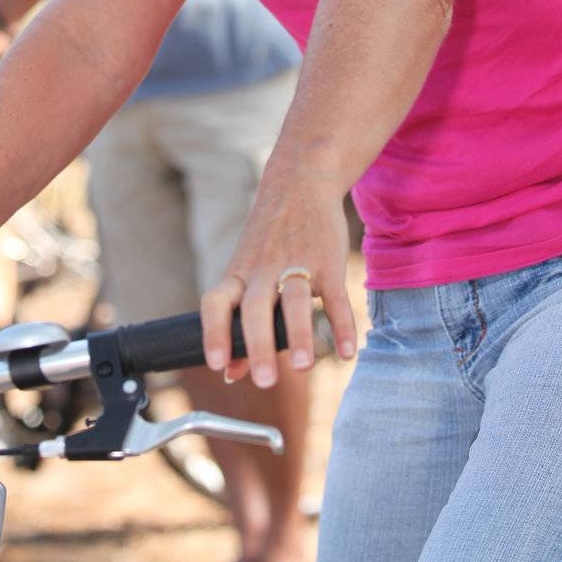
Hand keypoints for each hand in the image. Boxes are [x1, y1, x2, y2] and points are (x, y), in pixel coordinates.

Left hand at [200, 159, 356, 388]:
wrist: (301, 180)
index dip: (214, 333)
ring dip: (300, 335)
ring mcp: (297, 263)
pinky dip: (342, 326)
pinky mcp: (328, 261)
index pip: (216, 303)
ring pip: (295, 301)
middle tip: (265, 382)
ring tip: (304, 367)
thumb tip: (231, 374)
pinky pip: (336, 297)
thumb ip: (238, 323)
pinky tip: (347, 354)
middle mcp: (263, 270)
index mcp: (239, 274)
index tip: (217, 366)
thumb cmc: (269, 236)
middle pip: (255, 308)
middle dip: (258, 346)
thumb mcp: (246, 272)